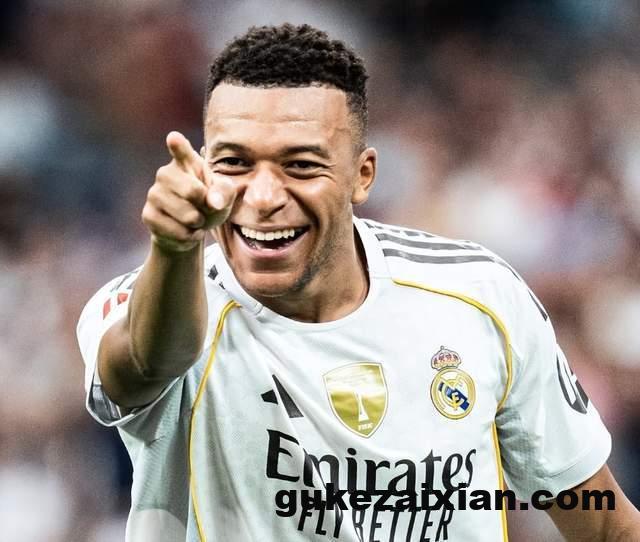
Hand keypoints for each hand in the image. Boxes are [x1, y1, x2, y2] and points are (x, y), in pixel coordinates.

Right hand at [142, 131, 235, 251]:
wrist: (191, 228)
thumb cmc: (209, 203)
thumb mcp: (224, 195)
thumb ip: (225, 192)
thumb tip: (212, 202)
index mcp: (186, 162)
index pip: (180, 150)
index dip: (178, 145)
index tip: (174, 138)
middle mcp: (165, 173)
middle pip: (193, 191)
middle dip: (206, 206)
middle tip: (204, 207)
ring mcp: (154, 194)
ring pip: (187, 215)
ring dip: (198, 223)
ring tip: (195, 219)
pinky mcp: (148, 215)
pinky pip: (178, 232)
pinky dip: (189, 236)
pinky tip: (186, 230)